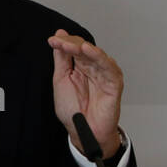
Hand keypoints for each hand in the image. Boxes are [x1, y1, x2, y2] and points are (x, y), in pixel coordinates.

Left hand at [48, 28, 123, 157]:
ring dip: (84, 49)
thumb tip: (59, 36)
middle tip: (59, 41)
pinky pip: (109, 68)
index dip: (63, 43)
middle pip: (84, 49)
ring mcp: (104, 74)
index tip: (52, 40)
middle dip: (71, 44)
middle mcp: (93, 68)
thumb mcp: (61, 80)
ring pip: (96, 56)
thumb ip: (61, 59)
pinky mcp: (114, 83)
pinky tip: (89, 51)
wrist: (83, 130)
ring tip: (73, 45)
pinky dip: (100, 58)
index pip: (74, 48)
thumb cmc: (73, 109)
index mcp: (80, 66)